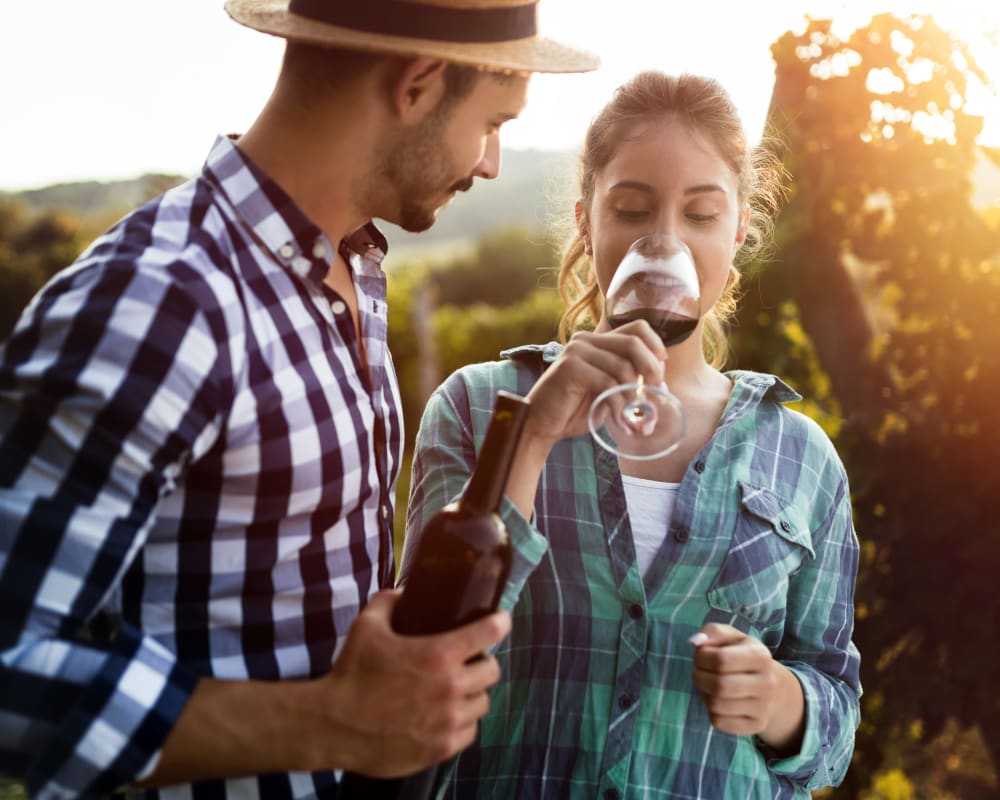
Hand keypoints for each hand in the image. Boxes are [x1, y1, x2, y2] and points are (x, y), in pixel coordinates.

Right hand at [316, 589, 510, 776]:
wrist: (332, 725)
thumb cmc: (350, 674)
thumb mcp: (366, 627)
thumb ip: (388, 602)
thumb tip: (402, 593)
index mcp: (439, 654)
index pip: (490, 632)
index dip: (499, 622)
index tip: (501, 620)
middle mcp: (451, 688)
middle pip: (493, 670)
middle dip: (483, 662)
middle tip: (468, 661)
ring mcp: (448, 721)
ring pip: (482, 703)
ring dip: (472, 694)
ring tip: (454, 690)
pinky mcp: (441, 748)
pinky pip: (469, 732)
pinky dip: (462, 723)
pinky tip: (445, 716)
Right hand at [523, 321, 665, 448]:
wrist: (542, 426)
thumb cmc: (575, 411)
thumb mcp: (608, 393)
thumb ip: (630, 383)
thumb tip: (662, 387)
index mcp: (596, 341)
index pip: (637, 328)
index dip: (656, 346)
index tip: (661, 372)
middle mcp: (586, 340)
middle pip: (633, 342)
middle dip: (652, 371)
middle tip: (658, 397)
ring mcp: (576, 351)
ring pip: (623, 366)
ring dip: (634, 397)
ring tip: (636, 419)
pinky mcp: (570, 367)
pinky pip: (608, 383)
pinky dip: (620, 405)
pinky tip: (621, 422)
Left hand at [689, 623, 804, 750]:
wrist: (769, 686)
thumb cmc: (741, 656)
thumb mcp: (732, 637)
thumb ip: (713, 632)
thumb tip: (697, 641)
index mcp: (761, 656)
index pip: (720, 660)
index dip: (701, 657)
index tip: (700, 656)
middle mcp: (767, 683)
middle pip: (719, 685)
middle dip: (699, 677)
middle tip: (699, 672)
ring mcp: (764, 707)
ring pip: (717, 705)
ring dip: (704, 694)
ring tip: (708, 685)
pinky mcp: (756, 725)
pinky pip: (719, 722)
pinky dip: (711, 711)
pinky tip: (718, 701)